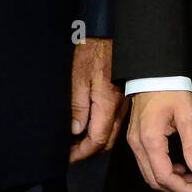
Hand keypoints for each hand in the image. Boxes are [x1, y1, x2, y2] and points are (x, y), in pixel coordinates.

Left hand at [70, 37, 125, 162]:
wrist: (109, 34)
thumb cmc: (92, 52)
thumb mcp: (78, 77)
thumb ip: (78, 106)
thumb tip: (76, 130)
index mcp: (107, 104)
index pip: (97, 139)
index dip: (82, 152)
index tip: (68, 157)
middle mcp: (119, 107)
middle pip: (107, 141)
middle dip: (89, 151)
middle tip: (71, 152)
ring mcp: (123, 103)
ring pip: (112, 133)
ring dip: (95, 142)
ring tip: (76, 142)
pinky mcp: (122, 98)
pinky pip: (114, 122)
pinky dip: (102, 130)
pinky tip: (88, 126)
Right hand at [127, 90, 191, 191]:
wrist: (153, 73)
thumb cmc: (171, 90)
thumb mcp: (187, 115)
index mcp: (150, 140)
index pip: (164, 176)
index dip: (183, 188)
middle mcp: (137, 144)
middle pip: (154, 180)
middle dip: (178, 188)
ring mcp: (134, 142)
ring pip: (149, 174)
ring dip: (171, 181)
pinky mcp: (136, 138)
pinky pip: (147, 163)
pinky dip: (163, 170)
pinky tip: (180, 166)